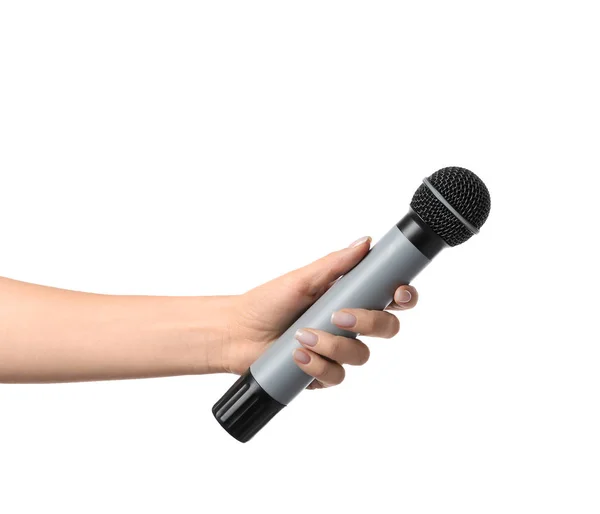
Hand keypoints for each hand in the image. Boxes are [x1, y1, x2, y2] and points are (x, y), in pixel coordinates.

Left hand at [223, 236, 418, 389]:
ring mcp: (338, 350)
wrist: (236, 333)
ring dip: (333, 345)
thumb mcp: (302, 279)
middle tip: (340, 315)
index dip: (404, 297)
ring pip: (361, 355)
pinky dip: (317, 365)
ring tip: (302, 336)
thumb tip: (365, 242)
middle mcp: (349, 324)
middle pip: (387, 328)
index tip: (398, 293)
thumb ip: (336, 264)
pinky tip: (297, 355)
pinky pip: (337, 376)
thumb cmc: (266, 302)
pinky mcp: (324, 372)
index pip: (390, 298)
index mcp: (350, 297)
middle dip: (370, 323)